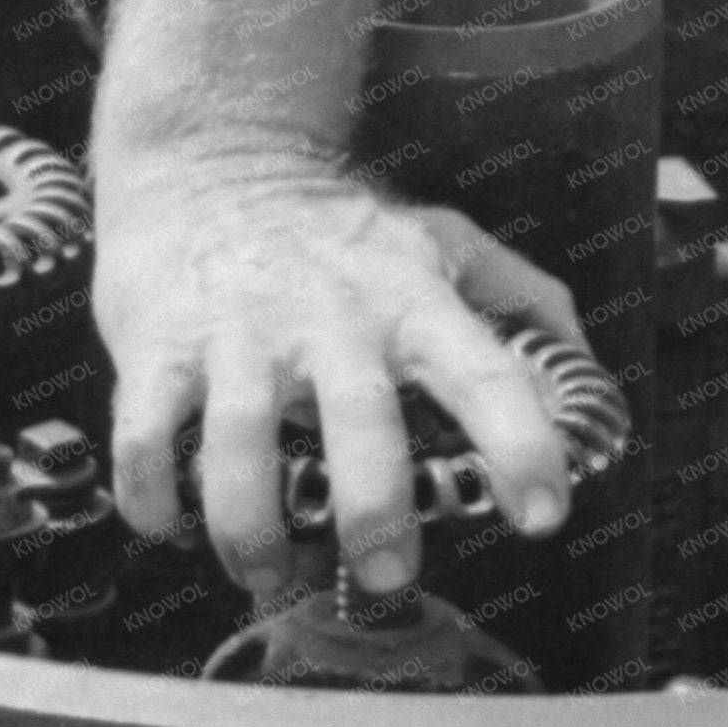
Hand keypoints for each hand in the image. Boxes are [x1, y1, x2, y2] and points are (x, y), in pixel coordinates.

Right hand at [95, 146, 585, 598]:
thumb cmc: (335, 224)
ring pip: (238, 446)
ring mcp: (238, 335)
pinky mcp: (159, 346)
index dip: (520, 446)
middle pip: (358, 421)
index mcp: (412, 304)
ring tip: (265, 574)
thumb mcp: (441, 242)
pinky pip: (144, 435)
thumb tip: (583, 365)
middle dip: (373, 510)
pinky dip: (151, 495)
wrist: (211, 152)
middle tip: (384, 574)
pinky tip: (168, 525)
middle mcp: (330, 321)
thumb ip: (520, 299)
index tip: (541, 514)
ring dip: (249, 528)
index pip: (484, 375)